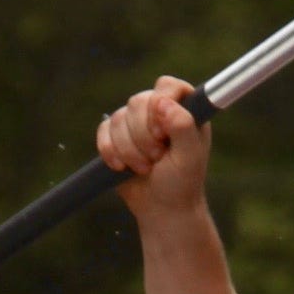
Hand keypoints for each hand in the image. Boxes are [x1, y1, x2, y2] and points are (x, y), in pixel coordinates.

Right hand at [95, 77, 212, 219]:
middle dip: (143, 135)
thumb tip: (162, 102)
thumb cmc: (182, 182)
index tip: (161, 133)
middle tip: (157, 157)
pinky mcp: (115, 136)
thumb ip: (182, 126)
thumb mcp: (189, 157)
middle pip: (138, 101)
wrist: (162, 208)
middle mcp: (160, 111)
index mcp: (184, 110)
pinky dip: (110, 151)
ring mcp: (136, 122)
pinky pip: (103, 131)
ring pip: (118, 118)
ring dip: (129, 149)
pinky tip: (122, 167)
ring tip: (145, 168)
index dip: (159, 105)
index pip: (167, 86)